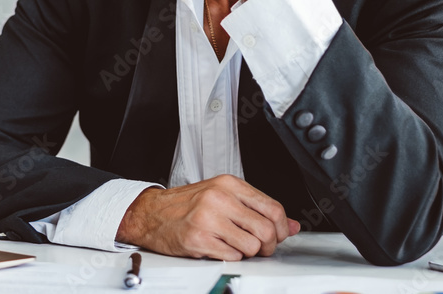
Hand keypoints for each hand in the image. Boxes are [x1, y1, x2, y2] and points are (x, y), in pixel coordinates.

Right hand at [115, 174, 300, 259]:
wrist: (151, 213)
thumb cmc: (185, 205)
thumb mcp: (222, 196)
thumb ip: (256, 208)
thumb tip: (291, 225)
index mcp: (228, 184)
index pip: (273, 207)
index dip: (282, 228)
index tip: (278, 235)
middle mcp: (219, 198)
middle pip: (267, 229)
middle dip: (268, 245)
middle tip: (260, 247)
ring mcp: (208, 219)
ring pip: (252, 247)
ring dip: (249, 253)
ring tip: (236, 247)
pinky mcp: (198, 239)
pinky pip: (232, 257)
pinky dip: (230, 257)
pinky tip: (218, 248)